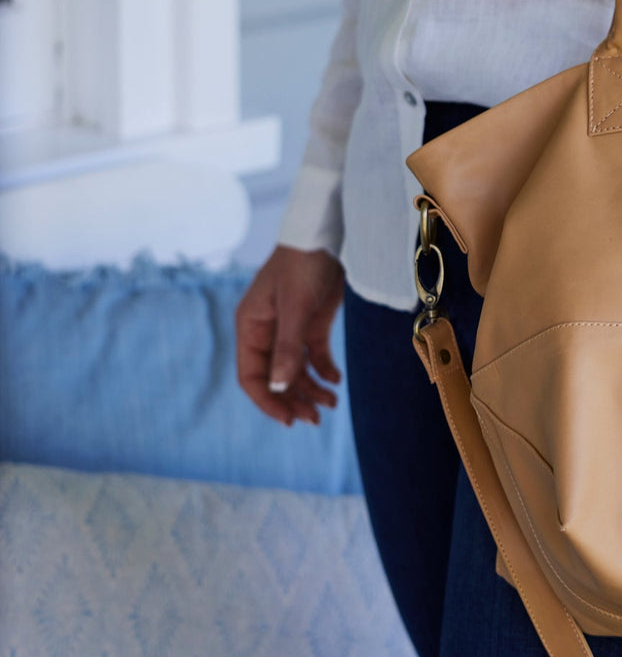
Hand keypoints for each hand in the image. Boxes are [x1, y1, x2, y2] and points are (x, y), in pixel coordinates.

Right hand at [235, 245, 344, 426]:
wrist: (325, 235)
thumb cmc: (302, 266)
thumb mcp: (295, 307)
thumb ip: (288, 347)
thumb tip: (280, 387)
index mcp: (251, 328)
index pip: (252, 376)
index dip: (268, 401)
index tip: (288, 421)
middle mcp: (267, 333)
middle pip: (276, 378)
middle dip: (293, 400)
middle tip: (315, 419)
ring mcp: (290, 329)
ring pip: (295, 371)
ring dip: (311, 389)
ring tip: (332, 404)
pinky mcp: (312, 324)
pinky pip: (314, 356)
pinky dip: (324, 371)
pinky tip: (335, 381)